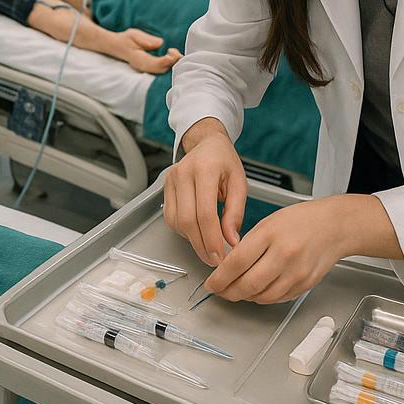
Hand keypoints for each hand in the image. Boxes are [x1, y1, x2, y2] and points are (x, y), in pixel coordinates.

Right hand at [108, 28, 180, 74]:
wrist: (116, 46)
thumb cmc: (126, 39)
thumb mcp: (134, 35)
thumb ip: (147, 40)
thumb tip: (160, 43)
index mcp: (139, 60)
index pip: (157, 64)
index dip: (168, 59)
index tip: (171, 50)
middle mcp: (143, 67)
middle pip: (162, 70)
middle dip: (173, 62)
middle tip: (175, 51)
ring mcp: (146, 69)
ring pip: (163, 71)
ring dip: (172, 64)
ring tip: (175, 53)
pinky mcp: (149, 68)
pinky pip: (161, 70)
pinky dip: (169, 65)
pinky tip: (172, 57)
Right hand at [163, 118, 246, 266]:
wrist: (207, 144)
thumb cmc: (225, 162)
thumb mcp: (239, 184)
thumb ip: (235, 213)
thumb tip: (232, 241)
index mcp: (205, 169)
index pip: (205, 212)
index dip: (212, 239)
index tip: (221, 257)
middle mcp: (183, 173)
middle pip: (187, 220)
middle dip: (201, 245)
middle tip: (214, 260)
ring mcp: (170, 180)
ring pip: (176, 221)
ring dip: (192, 240)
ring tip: (208, 247)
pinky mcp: (164, 187)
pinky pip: (170, 217)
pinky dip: (183, 231)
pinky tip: (197, 232)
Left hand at [202, 197, 360, 304]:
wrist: (334, 227)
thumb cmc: (300, 221)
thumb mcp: (268, 223)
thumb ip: (248, 244)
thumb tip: (228, 266)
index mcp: (270, 235)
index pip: (237, 262)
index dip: (219, 278)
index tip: (210, 283)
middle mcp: (284, 255)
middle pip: (248, 284)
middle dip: (229, 292)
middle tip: (220, 291)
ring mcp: (297, 273)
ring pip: (262, 296)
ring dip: (245, 297)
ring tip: (236, 290)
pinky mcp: (305, 285)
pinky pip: (277, 298)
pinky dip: (263, 297)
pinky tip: (256, 290)